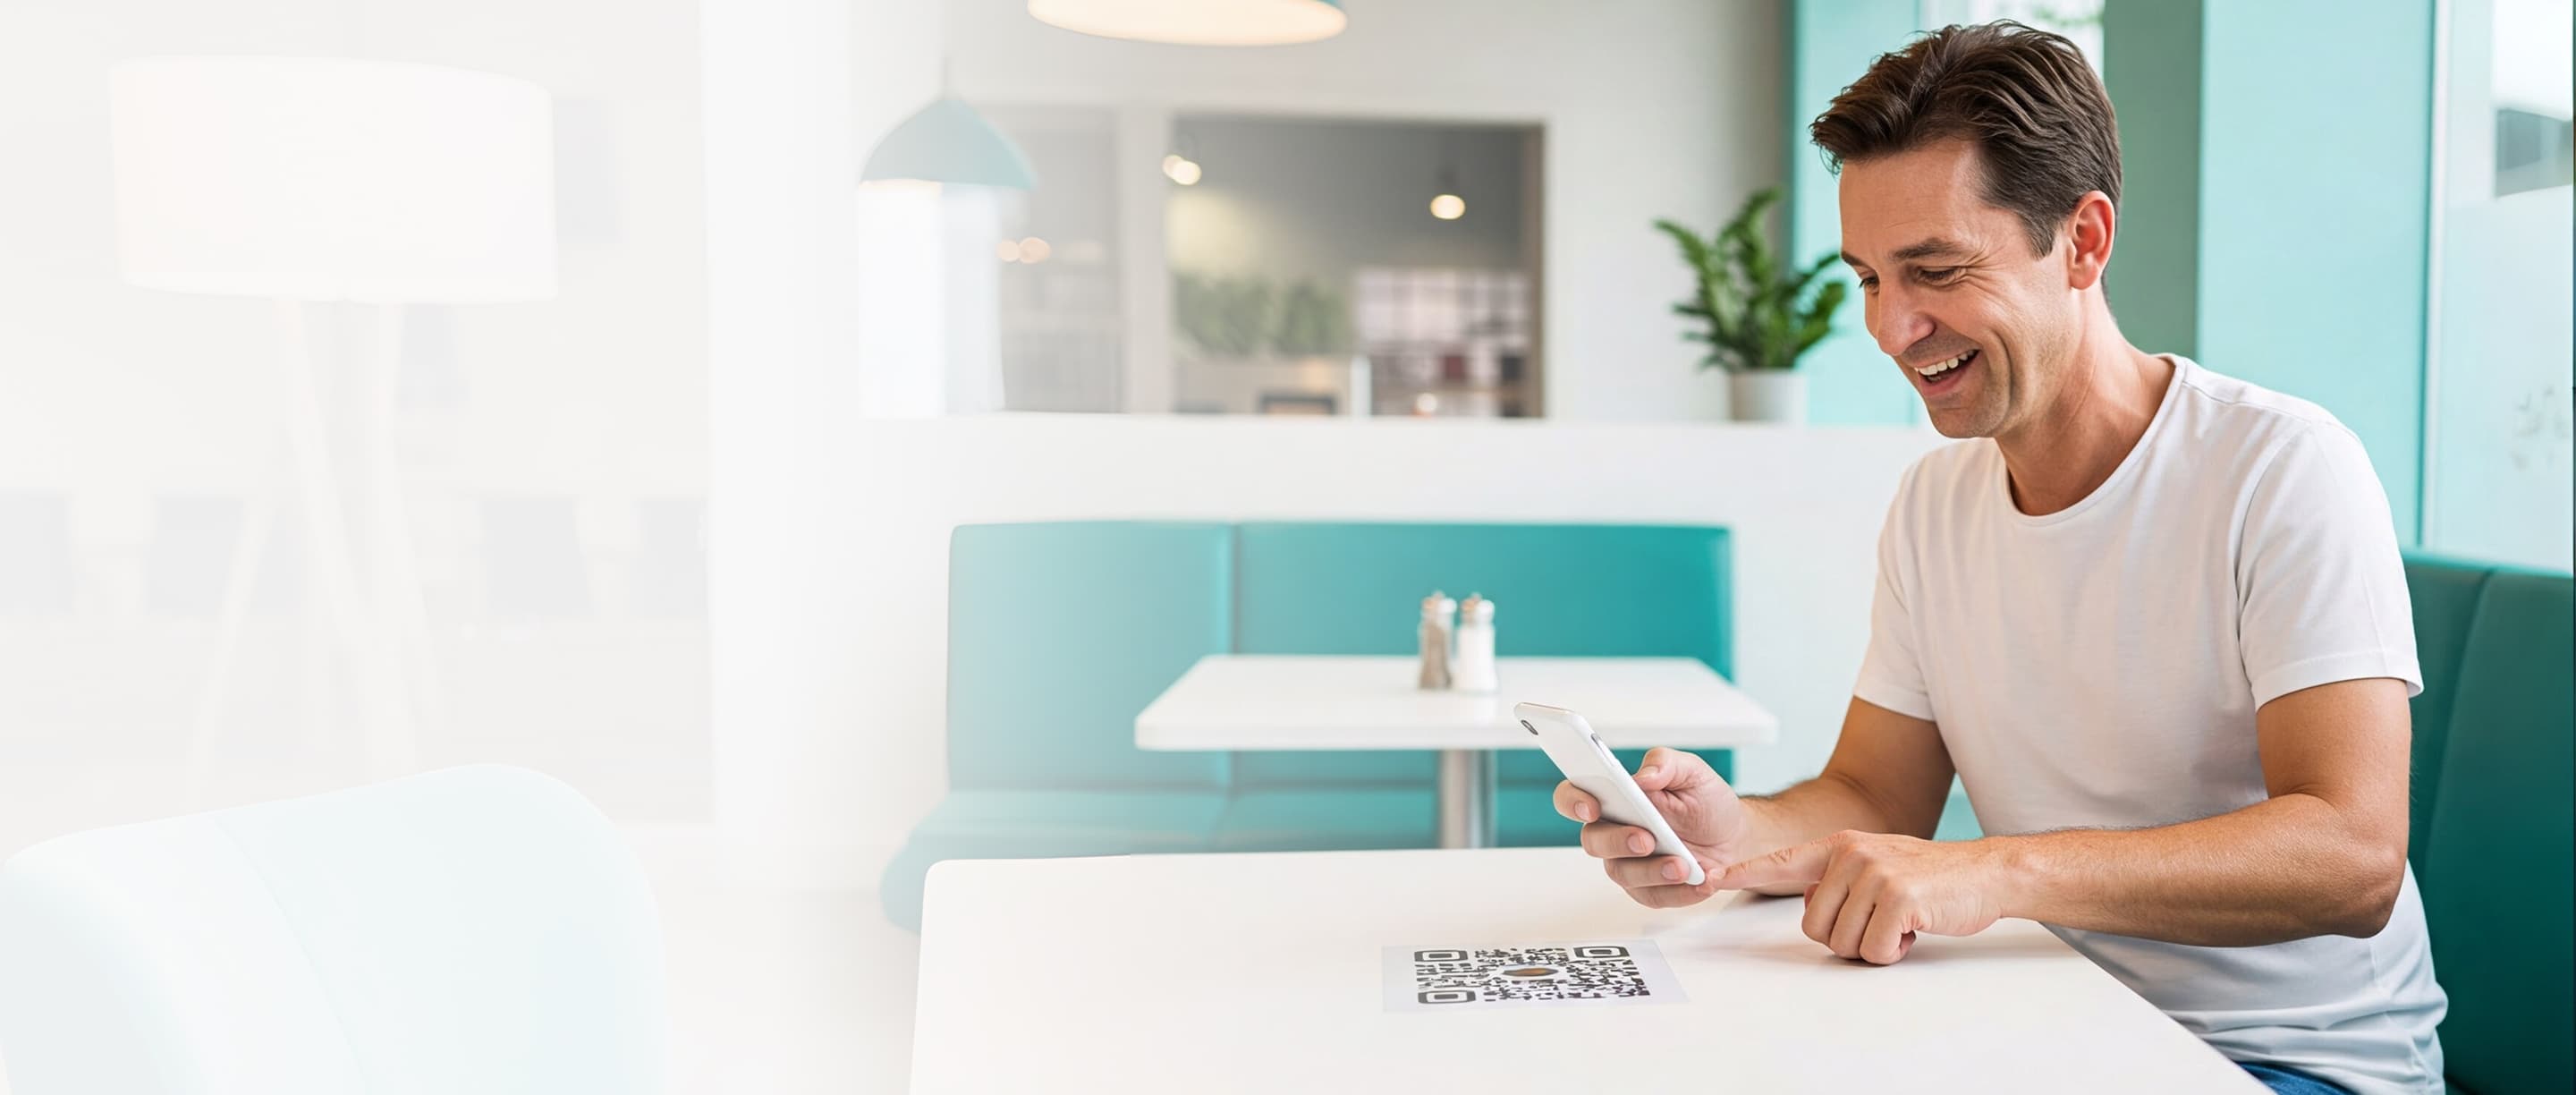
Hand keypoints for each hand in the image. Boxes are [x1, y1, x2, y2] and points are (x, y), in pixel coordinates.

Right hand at [1553, 747, 1751, 908]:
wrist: (1734, 836)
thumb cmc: (1706, 801)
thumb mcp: (1692, 771)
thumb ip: (1665, 763)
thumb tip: (1642, 776)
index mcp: (1615, 796)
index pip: (1574, 795)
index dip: (1573, 801)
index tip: (1591, 808)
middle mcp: (1614, 829)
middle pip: (1593, 841)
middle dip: (1618, 842)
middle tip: (1647, 839)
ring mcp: (1627, 861)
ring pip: (1621, 873)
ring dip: (1653, 871)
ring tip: (1684, 865)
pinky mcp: (1647, 888)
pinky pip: (1650, 896)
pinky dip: (1677, 892)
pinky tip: (1700, 880)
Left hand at [1715, 831, 2012, 964]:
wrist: (1983, 873)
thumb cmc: (1929, 877)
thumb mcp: (1875, 866)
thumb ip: (1839, 880)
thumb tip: (1813, 904)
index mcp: (1839, 846)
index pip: (1781, 862)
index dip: (1744, 873)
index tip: (1709, 877)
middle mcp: (1851, 855)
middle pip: (1815, 927)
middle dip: (1846, 938)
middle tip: (1879, 923)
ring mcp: (1874, 873)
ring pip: (1843, 942)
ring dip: (1873, 946)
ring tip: (1899, 921)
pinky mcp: (1898, 897)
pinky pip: (1875, 949)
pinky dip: (1894, 951)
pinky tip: (1913, 928)